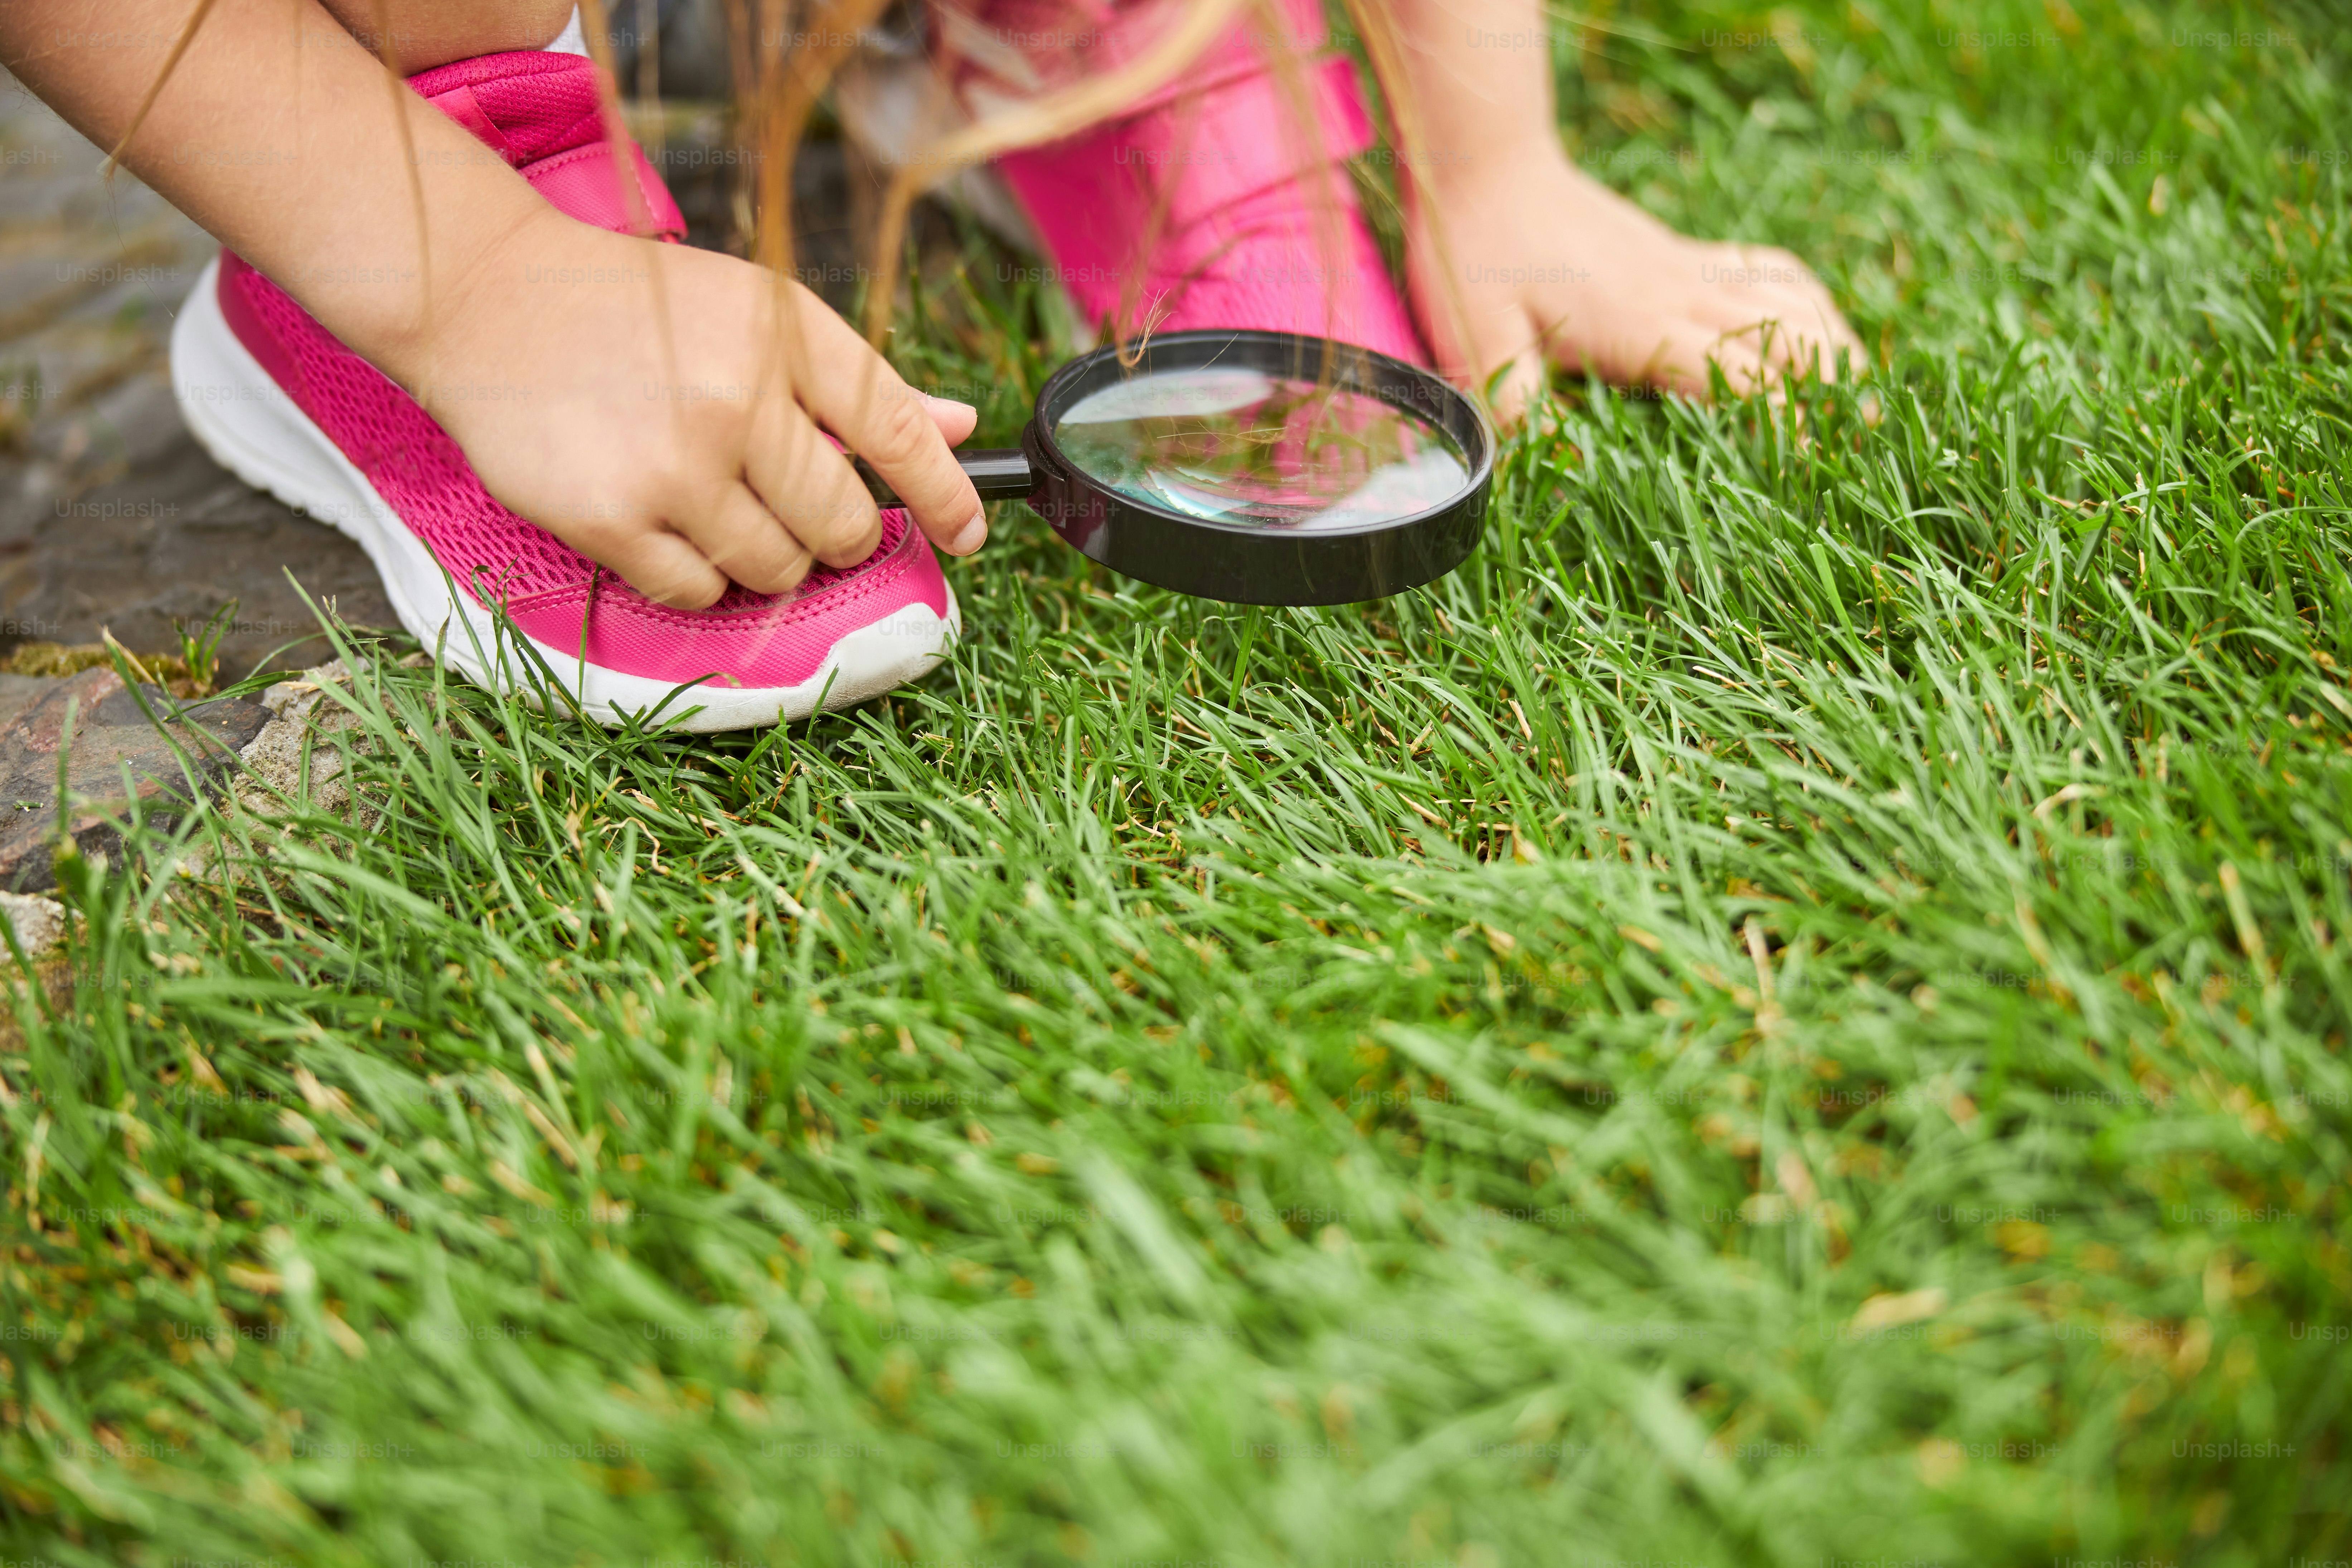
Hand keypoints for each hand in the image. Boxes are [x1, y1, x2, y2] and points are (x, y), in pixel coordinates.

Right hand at [404, 212, 985, 608]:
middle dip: (834, 535)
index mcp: (786, 335)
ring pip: (776, 568)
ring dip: (764, 558)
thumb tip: (957, 429)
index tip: (971, 534)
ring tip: (716, 504)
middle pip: (841, 522)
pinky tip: (664, 523)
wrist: (485, 298)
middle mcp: (739, 398)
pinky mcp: (612, 517)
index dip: (947, 494)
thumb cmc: (636, 311)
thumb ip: (855, 383)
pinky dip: (697, 577)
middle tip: (802, 517)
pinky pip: (700, 592)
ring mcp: (674, 463)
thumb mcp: (756, 316)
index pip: (899, 430)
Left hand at [1407, 146, 1867, 417]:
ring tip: (1864, 392)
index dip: (1777, 419)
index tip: (1811, 458)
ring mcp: (1688, 267)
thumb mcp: (1477, 339)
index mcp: (1639, 324)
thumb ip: (1511, 403)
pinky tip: (1819, 326)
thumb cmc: (1477, 258)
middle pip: (1782, 339)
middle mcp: (1679, 291)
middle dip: (1829, 387)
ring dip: (1830, 344)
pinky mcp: (1684, 253)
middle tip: (1869, 434)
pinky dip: (1804, 299)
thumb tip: (1547, 465)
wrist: (1489, 168)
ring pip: (1788, 300)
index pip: (1733, 374)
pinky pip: (1766, 269)